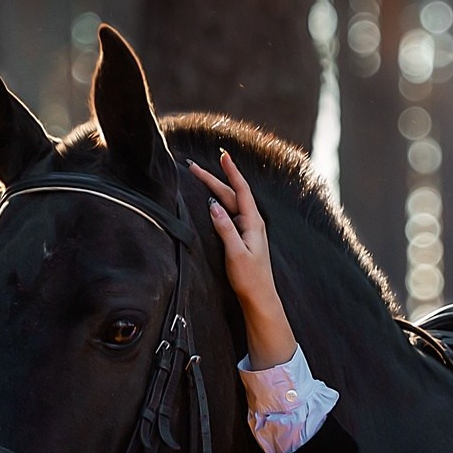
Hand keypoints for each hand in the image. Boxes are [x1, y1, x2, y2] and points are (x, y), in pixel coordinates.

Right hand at [188, 150, 294, 368]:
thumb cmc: (250, 278)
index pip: (241, 190)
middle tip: (192, 167)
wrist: (260, 298)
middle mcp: (251, 222)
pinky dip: (216, 203)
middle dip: (212, 178)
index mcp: (253, 223)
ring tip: (197, 177)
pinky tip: (208, 200)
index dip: (231, 171)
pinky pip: (228, 213)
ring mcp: (247, 229)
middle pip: (231, 194)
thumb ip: (225, 228)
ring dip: (213, 189)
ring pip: (228, 203)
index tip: (223, 155)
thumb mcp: (235, 253)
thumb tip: (213, 204)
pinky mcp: (241, 236)